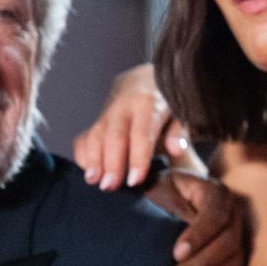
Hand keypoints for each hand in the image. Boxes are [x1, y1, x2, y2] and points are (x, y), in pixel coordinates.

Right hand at [72, 63, 192, 189]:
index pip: (142, 133)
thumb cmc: (170, 102)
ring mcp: (108, 112)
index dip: (138, 158)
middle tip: (109, 186)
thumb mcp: (182, 112)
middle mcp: (124, 106)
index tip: (135, 180)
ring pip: (96, 135)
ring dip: (93, 160)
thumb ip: (180, 132)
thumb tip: (176, 150)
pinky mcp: (98, 119)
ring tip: (92, 181)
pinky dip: (83, 154)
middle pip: (114, 136)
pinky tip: (88, 171)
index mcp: (149, 104)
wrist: (149, 79)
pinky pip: (85, 136)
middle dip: (110, 162)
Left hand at [145, 170, 248, 265]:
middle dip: (202, 264)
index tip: (176, 253)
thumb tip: (182, 230)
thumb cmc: (154, 196)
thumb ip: (168, 206)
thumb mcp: (156, 192)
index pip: (215, 215)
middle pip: (229, 241)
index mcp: (214, 192)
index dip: (199, 236)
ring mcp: (237, 236)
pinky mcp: (233, 257)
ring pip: (236, 262)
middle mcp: (232, 213)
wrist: (157, 204)